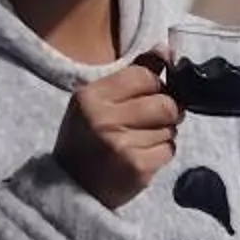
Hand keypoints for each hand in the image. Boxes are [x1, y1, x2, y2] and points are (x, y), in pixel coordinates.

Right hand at [54, 59, 177, 209]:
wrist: (69, 189)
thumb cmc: (86, 140)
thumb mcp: (97, 103)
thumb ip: (131, 75)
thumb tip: (165, 50)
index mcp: (91, 96)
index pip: (145, 76)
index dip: (156, 86)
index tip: (152, 96)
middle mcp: (104, 118)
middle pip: (165, 102)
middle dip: (167, 112)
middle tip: (153, 122)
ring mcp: (120, 144)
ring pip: (170, 128)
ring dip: (164, 134)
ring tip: (141, 142)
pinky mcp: (136, 167)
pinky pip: (169, 150)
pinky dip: (162, 153)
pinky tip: (142, 157)